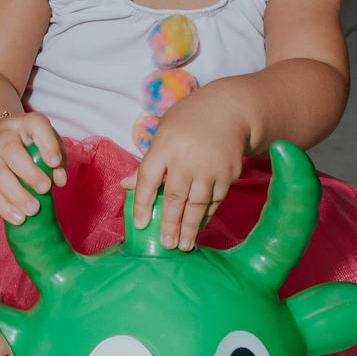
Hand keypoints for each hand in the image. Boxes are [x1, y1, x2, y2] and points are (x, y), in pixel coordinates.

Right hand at [0, 110, 65, 224]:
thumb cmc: (28, 144)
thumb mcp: (46, 144)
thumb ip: (57, 160)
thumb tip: (59, 180)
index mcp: (24, 123)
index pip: (35, 125)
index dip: (46, 143)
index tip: (54, 162)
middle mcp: (1, 134)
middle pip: (10, 150)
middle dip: (28, 172)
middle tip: (44, 189)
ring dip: (15, 194)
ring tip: (32, 211)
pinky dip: (2, 206)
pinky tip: (17, 218)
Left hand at [127, 85, 251, 251]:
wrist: (230, 109)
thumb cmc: (189, 121)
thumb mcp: (163, 132)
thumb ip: (148, 162)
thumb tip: (127, 186)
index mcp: (164, 145)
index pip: (148, 180)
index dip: (142, 204)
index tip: (140, 225)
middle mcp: (186, 158)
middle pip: (174, 198)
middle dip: (169, 224)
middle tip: (166, 245)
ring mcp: (210, 168)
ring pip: (197, 205)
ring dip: (189, 228)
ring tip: (183, 246)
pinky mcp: (228, 174)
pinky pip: (215, 201)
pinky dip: (206, 216)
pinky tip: (200, 227)